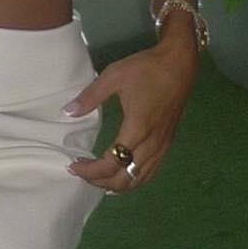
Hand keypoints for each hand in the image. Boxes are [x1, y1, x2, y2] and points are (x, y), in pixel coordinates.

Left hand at [63, 37, 199, 192]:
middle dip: (100, 182)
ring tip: (98, 177)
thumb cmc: (146, 69)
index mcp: (136, 129)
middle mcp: (151, 144)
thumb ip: (91, 96)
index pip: (111, 164)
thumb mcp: (114, 76)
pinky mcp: (167, 143)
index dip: (90, 171)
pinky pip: (150, 172)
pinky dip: (133, 179)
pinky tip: (122, 173)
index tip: (73, 166)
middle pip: (124, 179)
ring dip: (117, 184)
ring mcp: (162, 146)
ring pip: (139, 180)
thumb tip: (68, 111)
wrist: (179, 64)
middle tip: (82, 173)